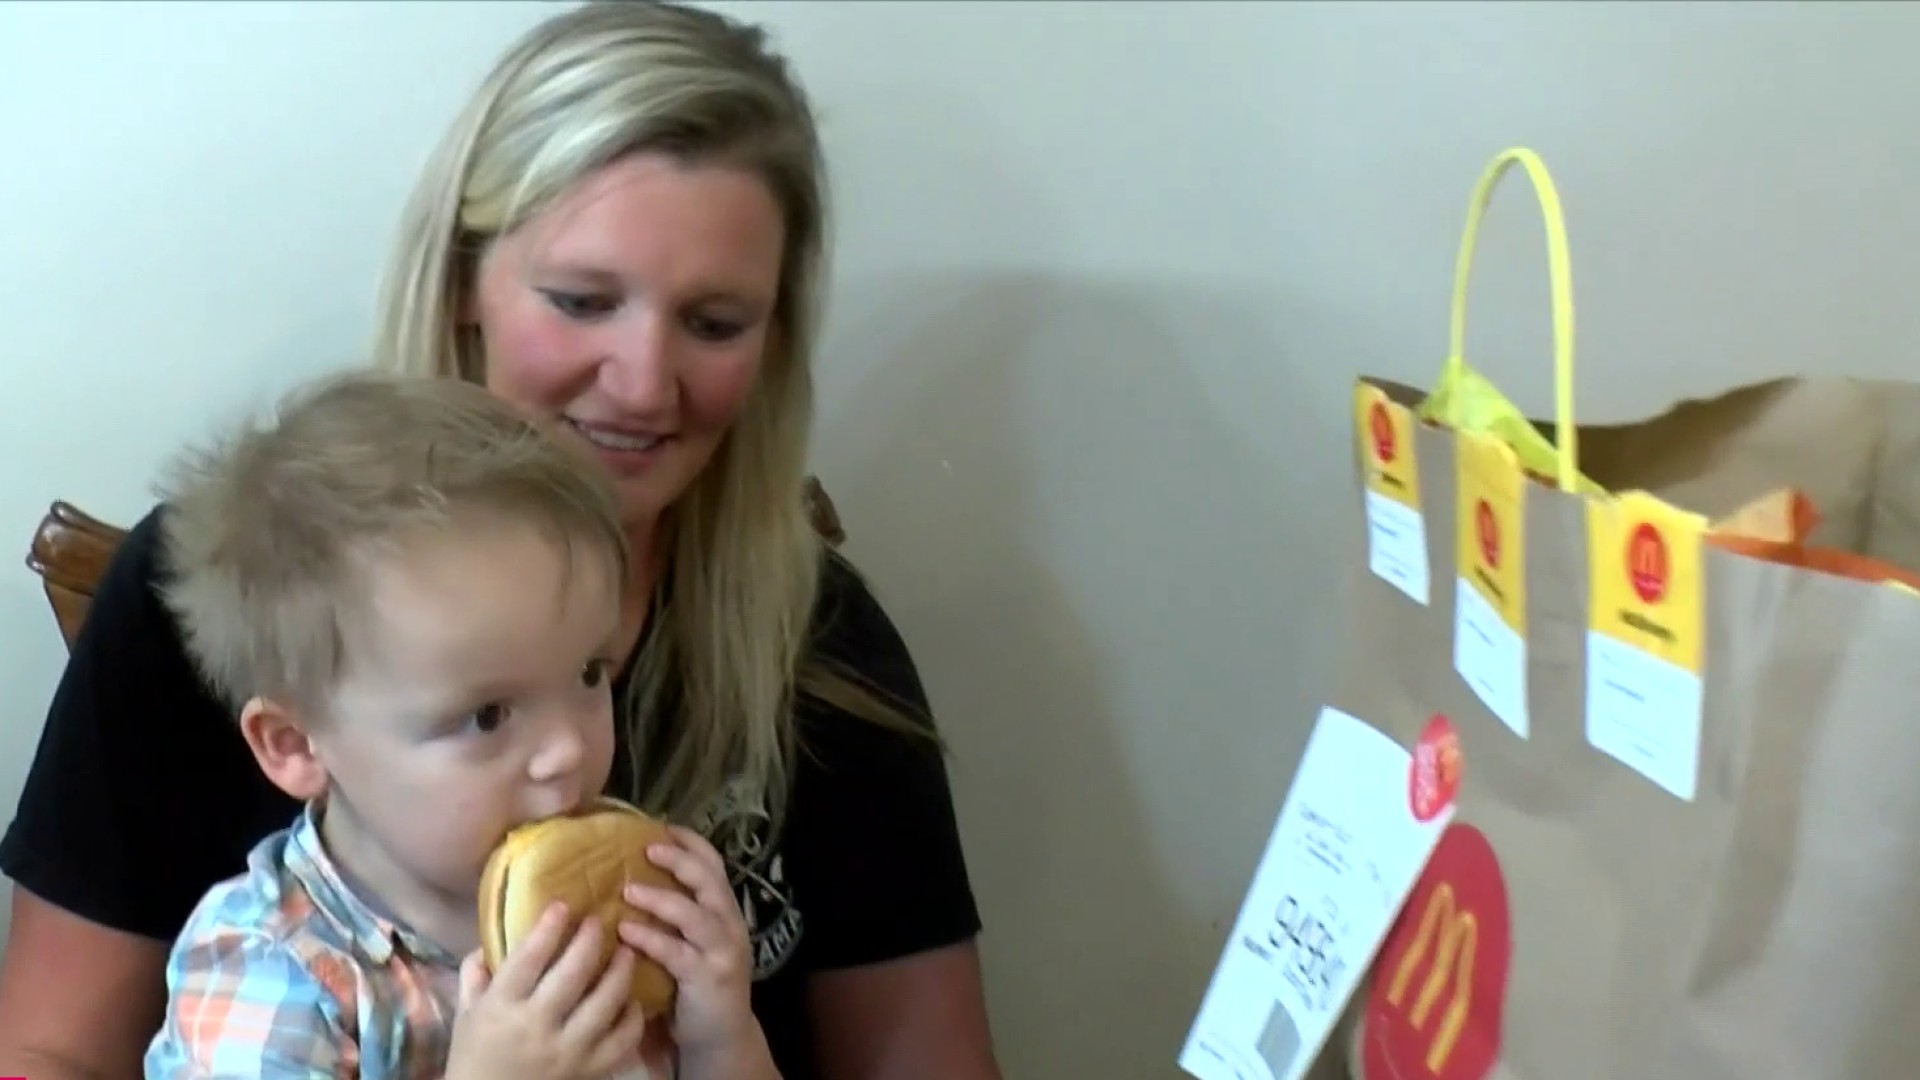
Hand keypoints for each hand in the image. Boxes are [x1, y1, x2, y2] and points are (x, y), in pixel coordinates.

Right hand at [446, 902, 648, 1079]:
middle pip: (573, 973)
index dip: (549, 928)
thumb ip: (475, 974)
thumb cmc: (474, 1056)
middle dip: (591, 940)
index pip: (528, 959)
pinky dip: (632, 1017)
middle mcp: (536, 1025)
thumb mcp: (466, 1014)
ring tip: (626, 951)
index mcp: (501, 1007)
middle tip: (600, 921)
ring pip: (605, 1003)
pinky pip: (622, 1040)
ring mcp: (567, 1050)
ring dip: (620, 971)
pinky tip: (631, 1000)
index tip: (563, 905)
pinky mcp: (589, 1069)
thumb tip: (489, 939)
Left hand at [617, 826, 770, 1069]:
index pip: (714, 863)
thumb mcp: (692, 941)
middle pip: (709, 880)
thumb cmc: (696, 983)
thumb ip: (673, 915)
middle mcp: (729, 923)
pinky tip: (627, 932)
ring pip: (695, 914)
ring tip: (628, 891)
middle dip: (679, 860)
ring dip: (661, 899)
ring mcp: (722, 950)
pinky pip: (678, 953)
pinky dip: (652, 939)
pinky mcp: (708, 978)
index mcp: (724, 909)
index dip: (690, 842)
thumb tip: (629, 878)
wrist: (721, 1035)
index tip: (661, 826)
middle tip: (646, 849)